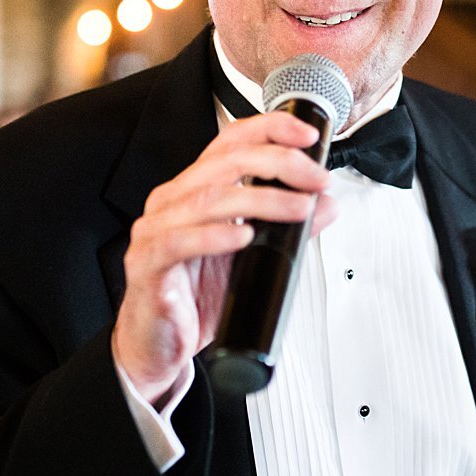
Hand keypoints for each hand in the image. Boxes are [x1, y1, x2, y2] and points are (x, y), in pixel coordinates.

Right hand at [112, 112, 334, 401]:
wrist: (157, 345)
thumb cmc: (194, 298)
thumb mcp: (250, 258)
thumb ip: (286, 228)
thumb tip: (327, 206)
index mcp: (194, 190)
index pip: (229, 143)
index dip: (268, 130)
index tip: (306, 137)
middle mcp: (172, 202)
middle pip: (224, 164)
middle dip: (278, 164)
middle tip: (315, 179)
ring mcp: (155, 231)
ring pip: (209, 200)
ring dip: (262, 201)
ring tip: (299, 209)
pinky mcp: (148, 265)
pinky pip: (178, 242)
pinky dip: (215, 237)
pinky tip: (244, 236)